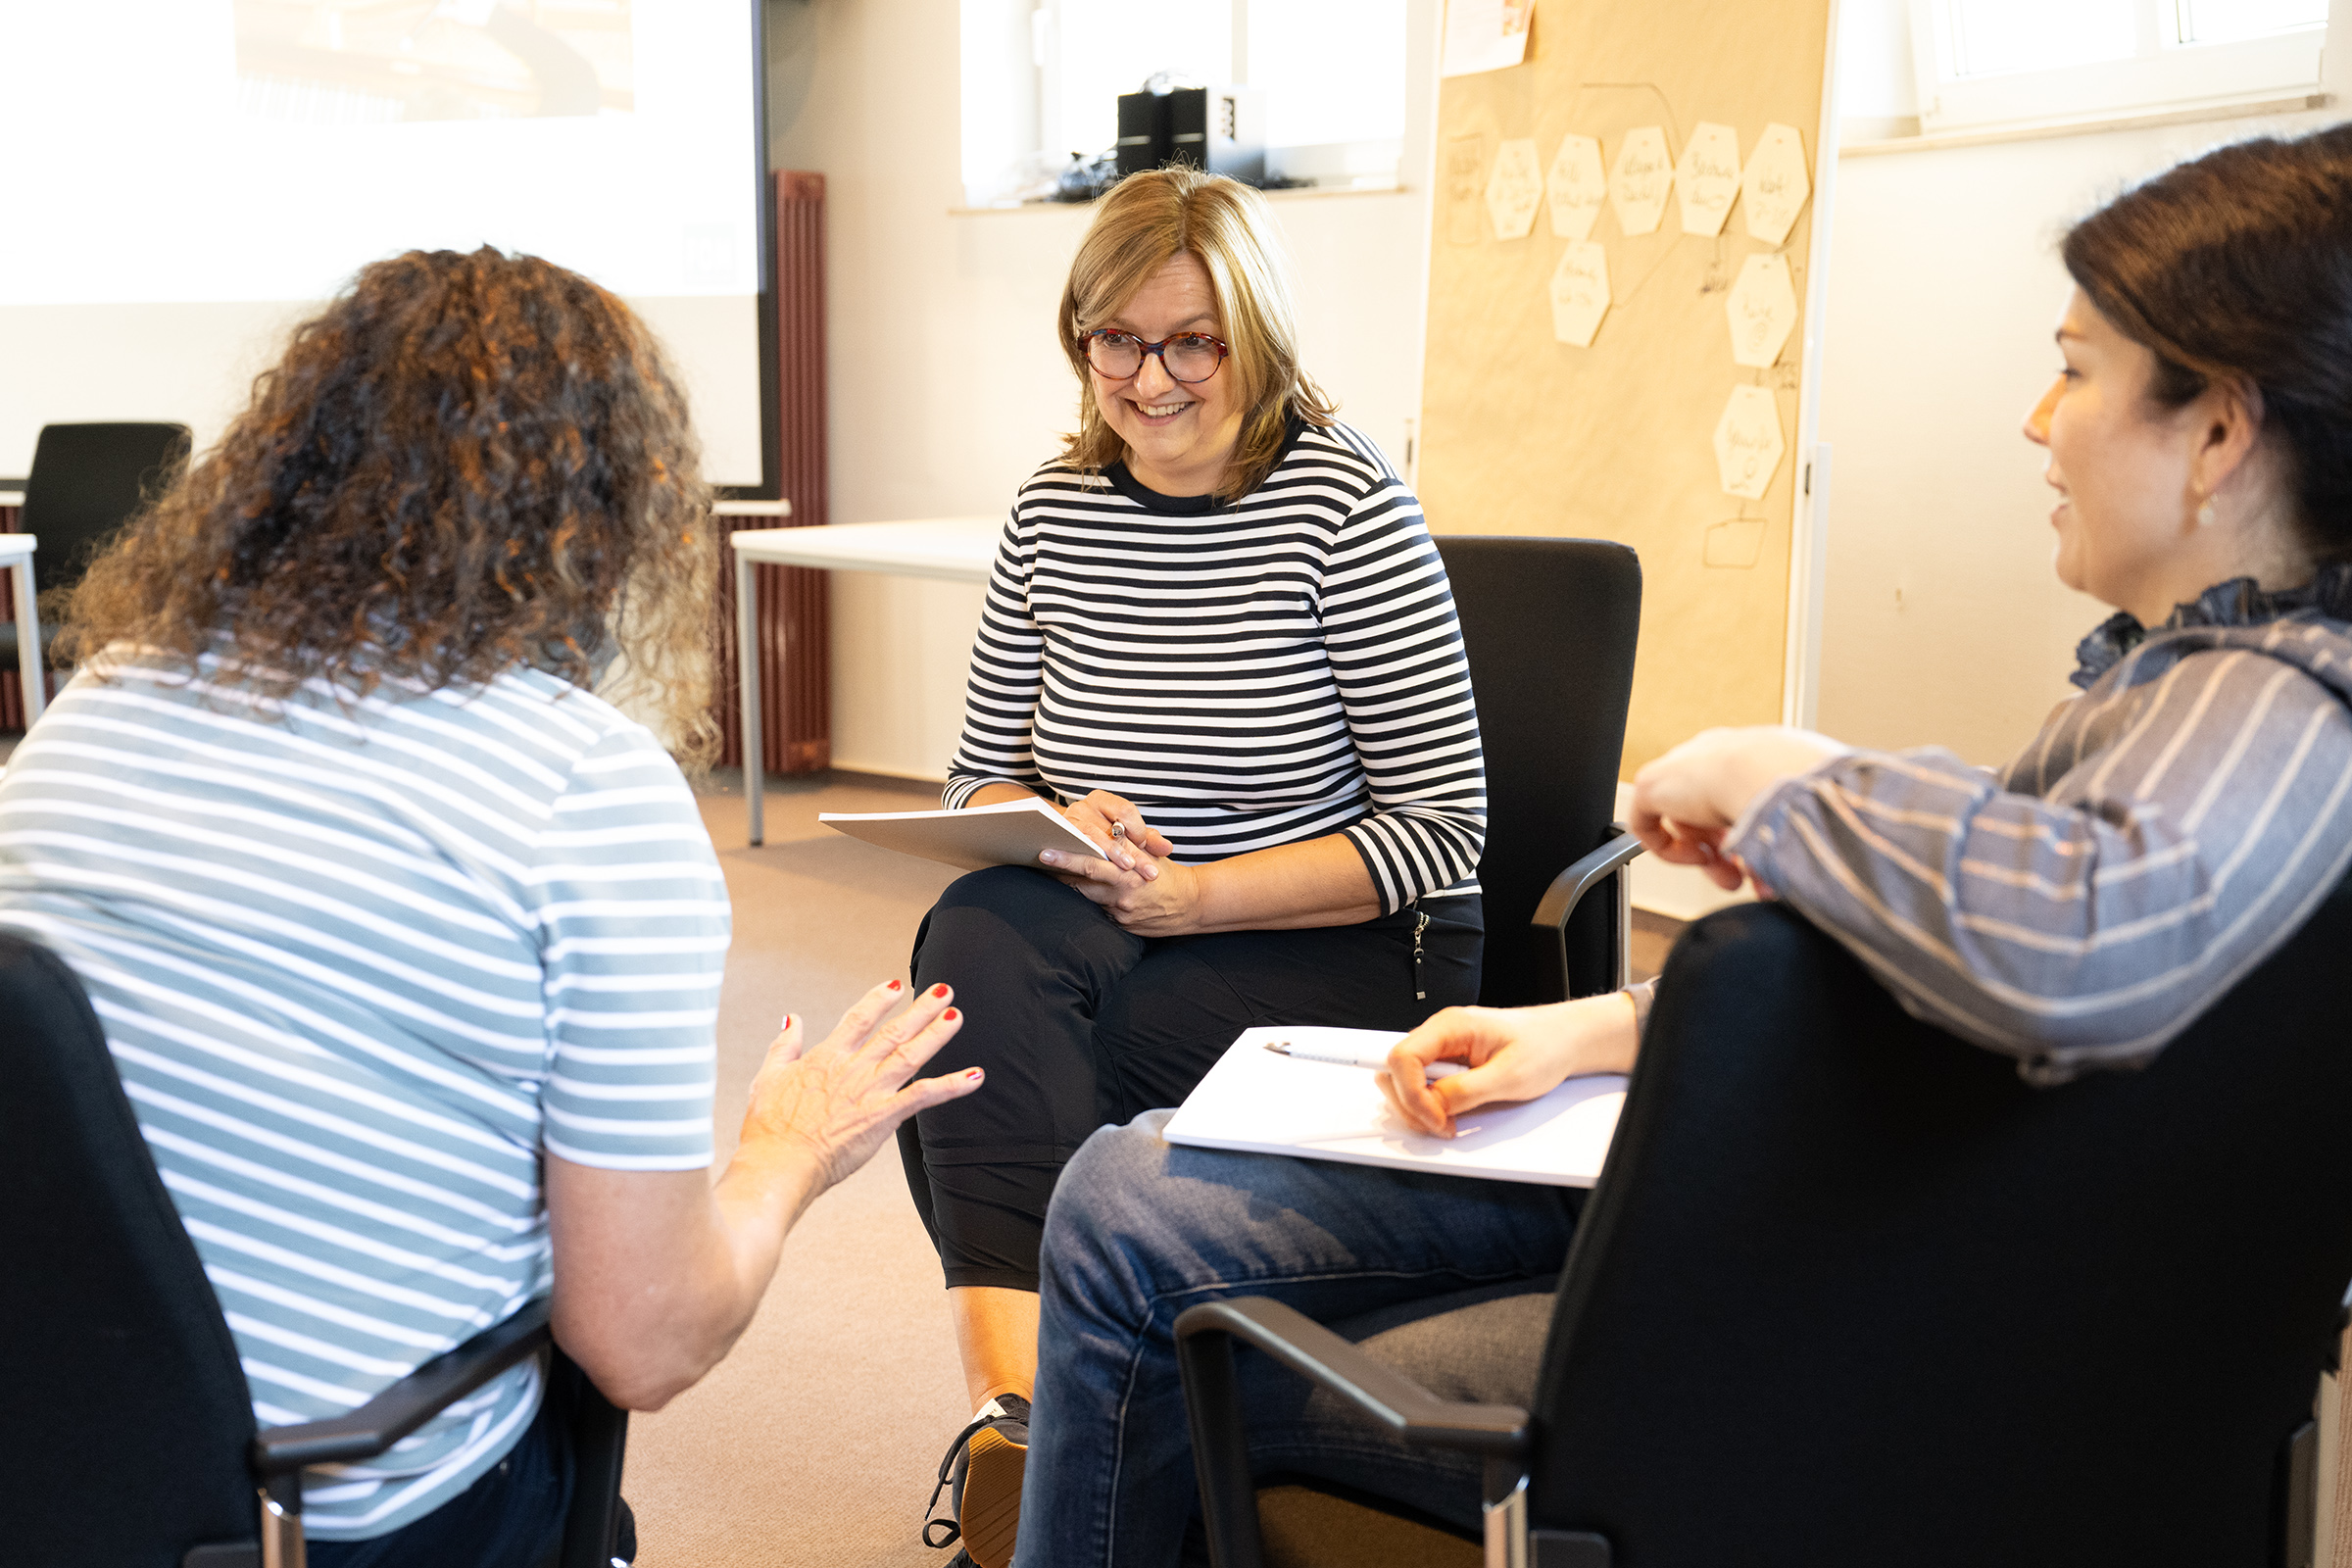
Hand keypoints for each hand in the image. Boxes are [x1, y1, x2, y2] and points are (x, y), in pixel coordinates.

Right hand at [738, 979, 981, 1192]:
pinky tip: (974, 1076)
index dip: (878, 1000)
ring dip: (936, 1035)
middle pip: (893, 1032)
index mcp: (825, 1058)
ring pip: (910, 1055)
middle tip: (944, 991)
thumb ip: (784, 1045)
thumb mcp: (768, 1077)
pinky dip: (951, 1086)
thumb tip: (793, 1018)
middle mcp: (852, 1069)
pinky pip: (923, 1097)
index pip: (857, 1019)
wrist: (778, 1164)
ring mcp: (869, 1092)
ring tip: (957, 1016)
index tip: (896, 985)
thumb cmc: (769, 1128)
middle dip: (921, 1010)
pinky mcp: (882, 1117)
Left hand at [1039, 838, 1209, 934]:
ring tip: (1058, 873)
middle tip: (1041, 860)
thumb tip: (1108, 830)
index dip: (1066, 860)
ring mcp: (1119, 914)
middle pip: (1081, 884)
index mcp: (1128, 875)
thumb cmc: (1168, 874)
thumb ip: (1127, 844)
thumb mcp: (1150, 854)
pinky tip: (1088, 892)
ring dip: (1074, 886)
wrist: (1191, 906)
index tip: (1046, 852)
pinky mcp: (1120, 926)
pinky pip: (1100, 911)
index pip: (1091, 864)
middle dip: (1061, 873)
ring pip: (1088, 897)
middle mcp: (1121, 897)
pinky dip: (1092, 901)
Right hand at [1057, 790, 1177, 864]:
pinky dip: (1091, 861)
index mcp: (1101, 800)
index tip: (1145, 846)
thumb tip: (1167, 848)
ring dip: (1113, 856)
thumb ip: (1148, 840)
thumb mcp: (1128, 834)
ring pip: (1094, 839)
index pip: (1125, 810)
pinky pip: (1076, 851)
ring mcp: (1067, 824)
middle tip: (1150, 872)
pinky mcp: (1057, 841)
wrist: (1066, 840)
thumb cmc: (1105, 835)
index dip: (1138, 829)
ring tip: (1129, 870)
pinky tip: (1104, 875)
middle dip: (1134, 853)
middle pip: (1112, 829)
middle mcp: (1082, 807)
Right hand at [1376, 993, 1638, 1138]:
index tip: (1436, 1119)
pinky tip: (1452, 1112)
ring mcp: (1442, 1048)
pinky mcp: (1448, 1063)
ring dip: (1420, 1107)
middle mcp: (1440, 1033)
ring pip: (1405, 1081)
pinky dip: (1431, 1105)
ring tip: (1448, 1121)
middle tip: (1442, 1125)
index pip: (1402, 1058)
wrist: (1565, 1041)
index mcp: (1450, 1026)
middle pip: (1394, 1071)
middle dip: (1412, 1105)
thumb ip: (1466, 1091)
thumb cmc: (1544, 1047)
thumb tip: (1433, 1105)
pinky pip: (1424, 1085)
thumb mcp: (1510, 1076)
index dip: (1410, 1095)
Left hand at [1628, 726, 1848, 890]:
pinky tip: (1697, 858)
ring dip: (1710, 858)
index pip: (1738, 794)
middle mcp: (1715, 755)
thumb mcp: (1815, 800)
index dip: (1749, 832)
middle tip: (1746, 876)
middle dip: (1731, 851)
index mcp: (1751, 750)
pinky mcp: (1652, 784)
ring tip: (1732, 878)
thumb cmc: (1801, 783)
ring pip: (1686, 821)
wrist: (1765, 770)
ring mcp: (1681, 767)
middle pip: (1712, 811)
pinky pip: (1647, 821)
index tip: (1763, 856)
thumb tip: (1842, 849)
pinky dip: (1669, 848)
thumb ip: (1815, 819)